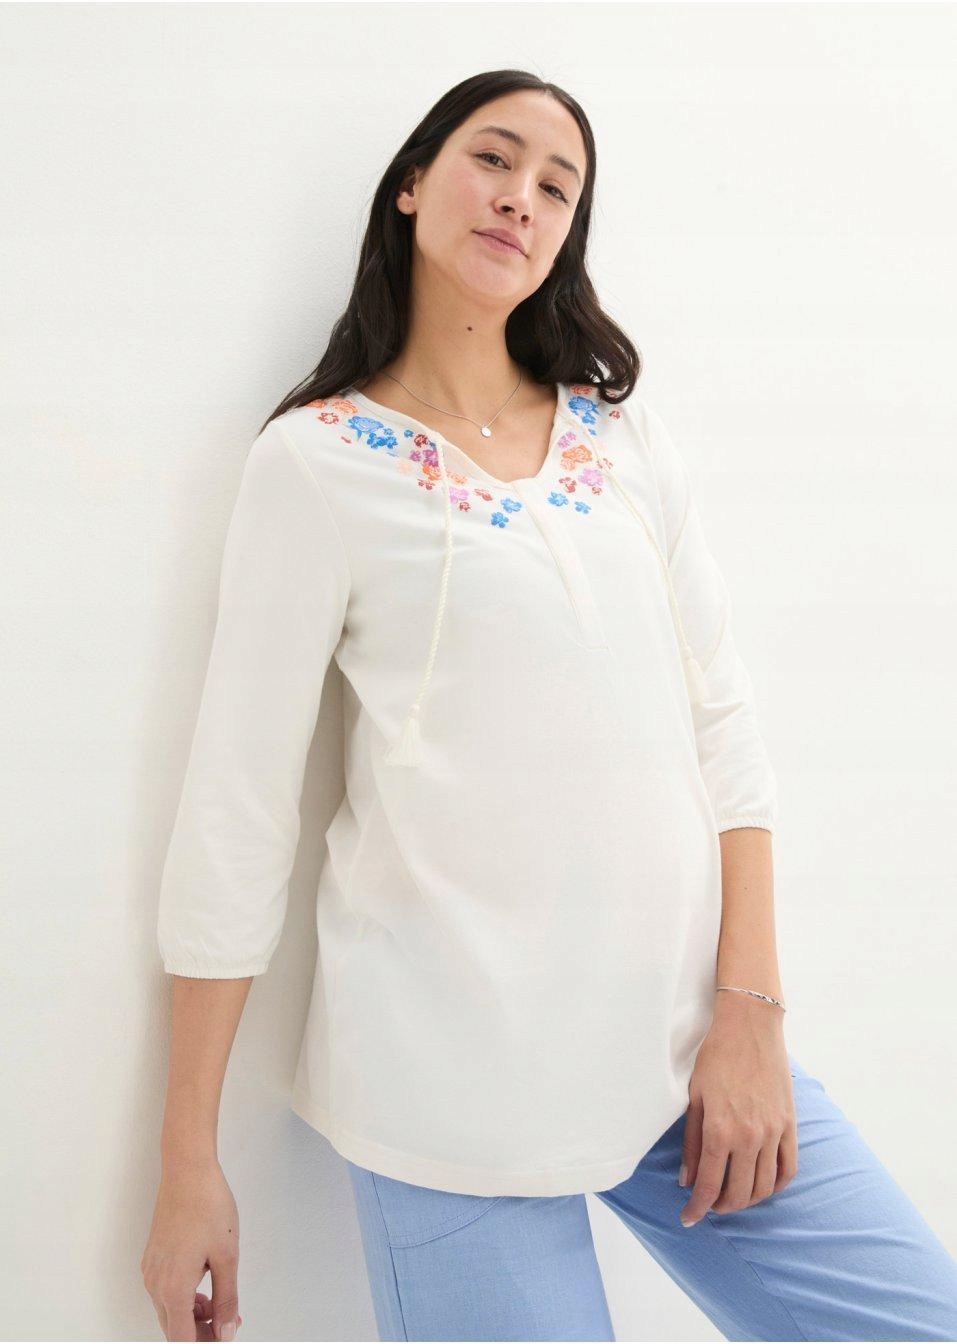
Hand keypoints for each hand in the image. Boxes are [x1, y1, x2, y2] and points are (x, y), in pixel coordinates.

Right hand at [141, 1158, 242, 1339]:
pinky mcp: (152, 1258)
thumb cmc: (208, 1207)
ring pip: (168, 1310)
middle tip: (228, 1321)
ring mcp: (150, 1270)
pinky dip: (183, 1296)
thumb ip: (227, 1300)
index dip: (205, 1343)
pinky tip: (203, 1281)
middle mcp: (155, 1284)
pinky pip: (164, 1291)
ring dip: (192, 1314)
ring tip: (219, 1300)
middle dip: (200, 1331)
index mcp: (173, 1289)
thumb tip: (226, 1331)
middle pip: (173, 1329)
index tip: (225, 1334)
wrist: (188, 1171)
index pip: (182, 1340)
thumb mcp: (227, 1257)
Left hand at [678, 994, 796, 1226]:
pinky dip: (776, 1185)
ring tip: (732, 1198)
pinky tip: (762, 1185)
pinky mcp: (790, 1125)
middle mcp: (749, 1137)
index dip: (697, 1207)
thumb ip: (691, 1142)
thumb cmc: (716, 1057)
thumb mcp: (694, 1097)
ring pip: (764, 1187)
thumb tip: (688, 1179)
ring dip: (747, 1200)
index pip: (709, 1185)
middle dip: (721, 1207)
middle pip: (739, 1193)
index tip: (688, 1218)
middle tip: (709, 1206)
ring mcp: (773, 1132)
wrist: (750, 1027)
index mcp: (719, 1130)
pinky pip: (788, 1169)